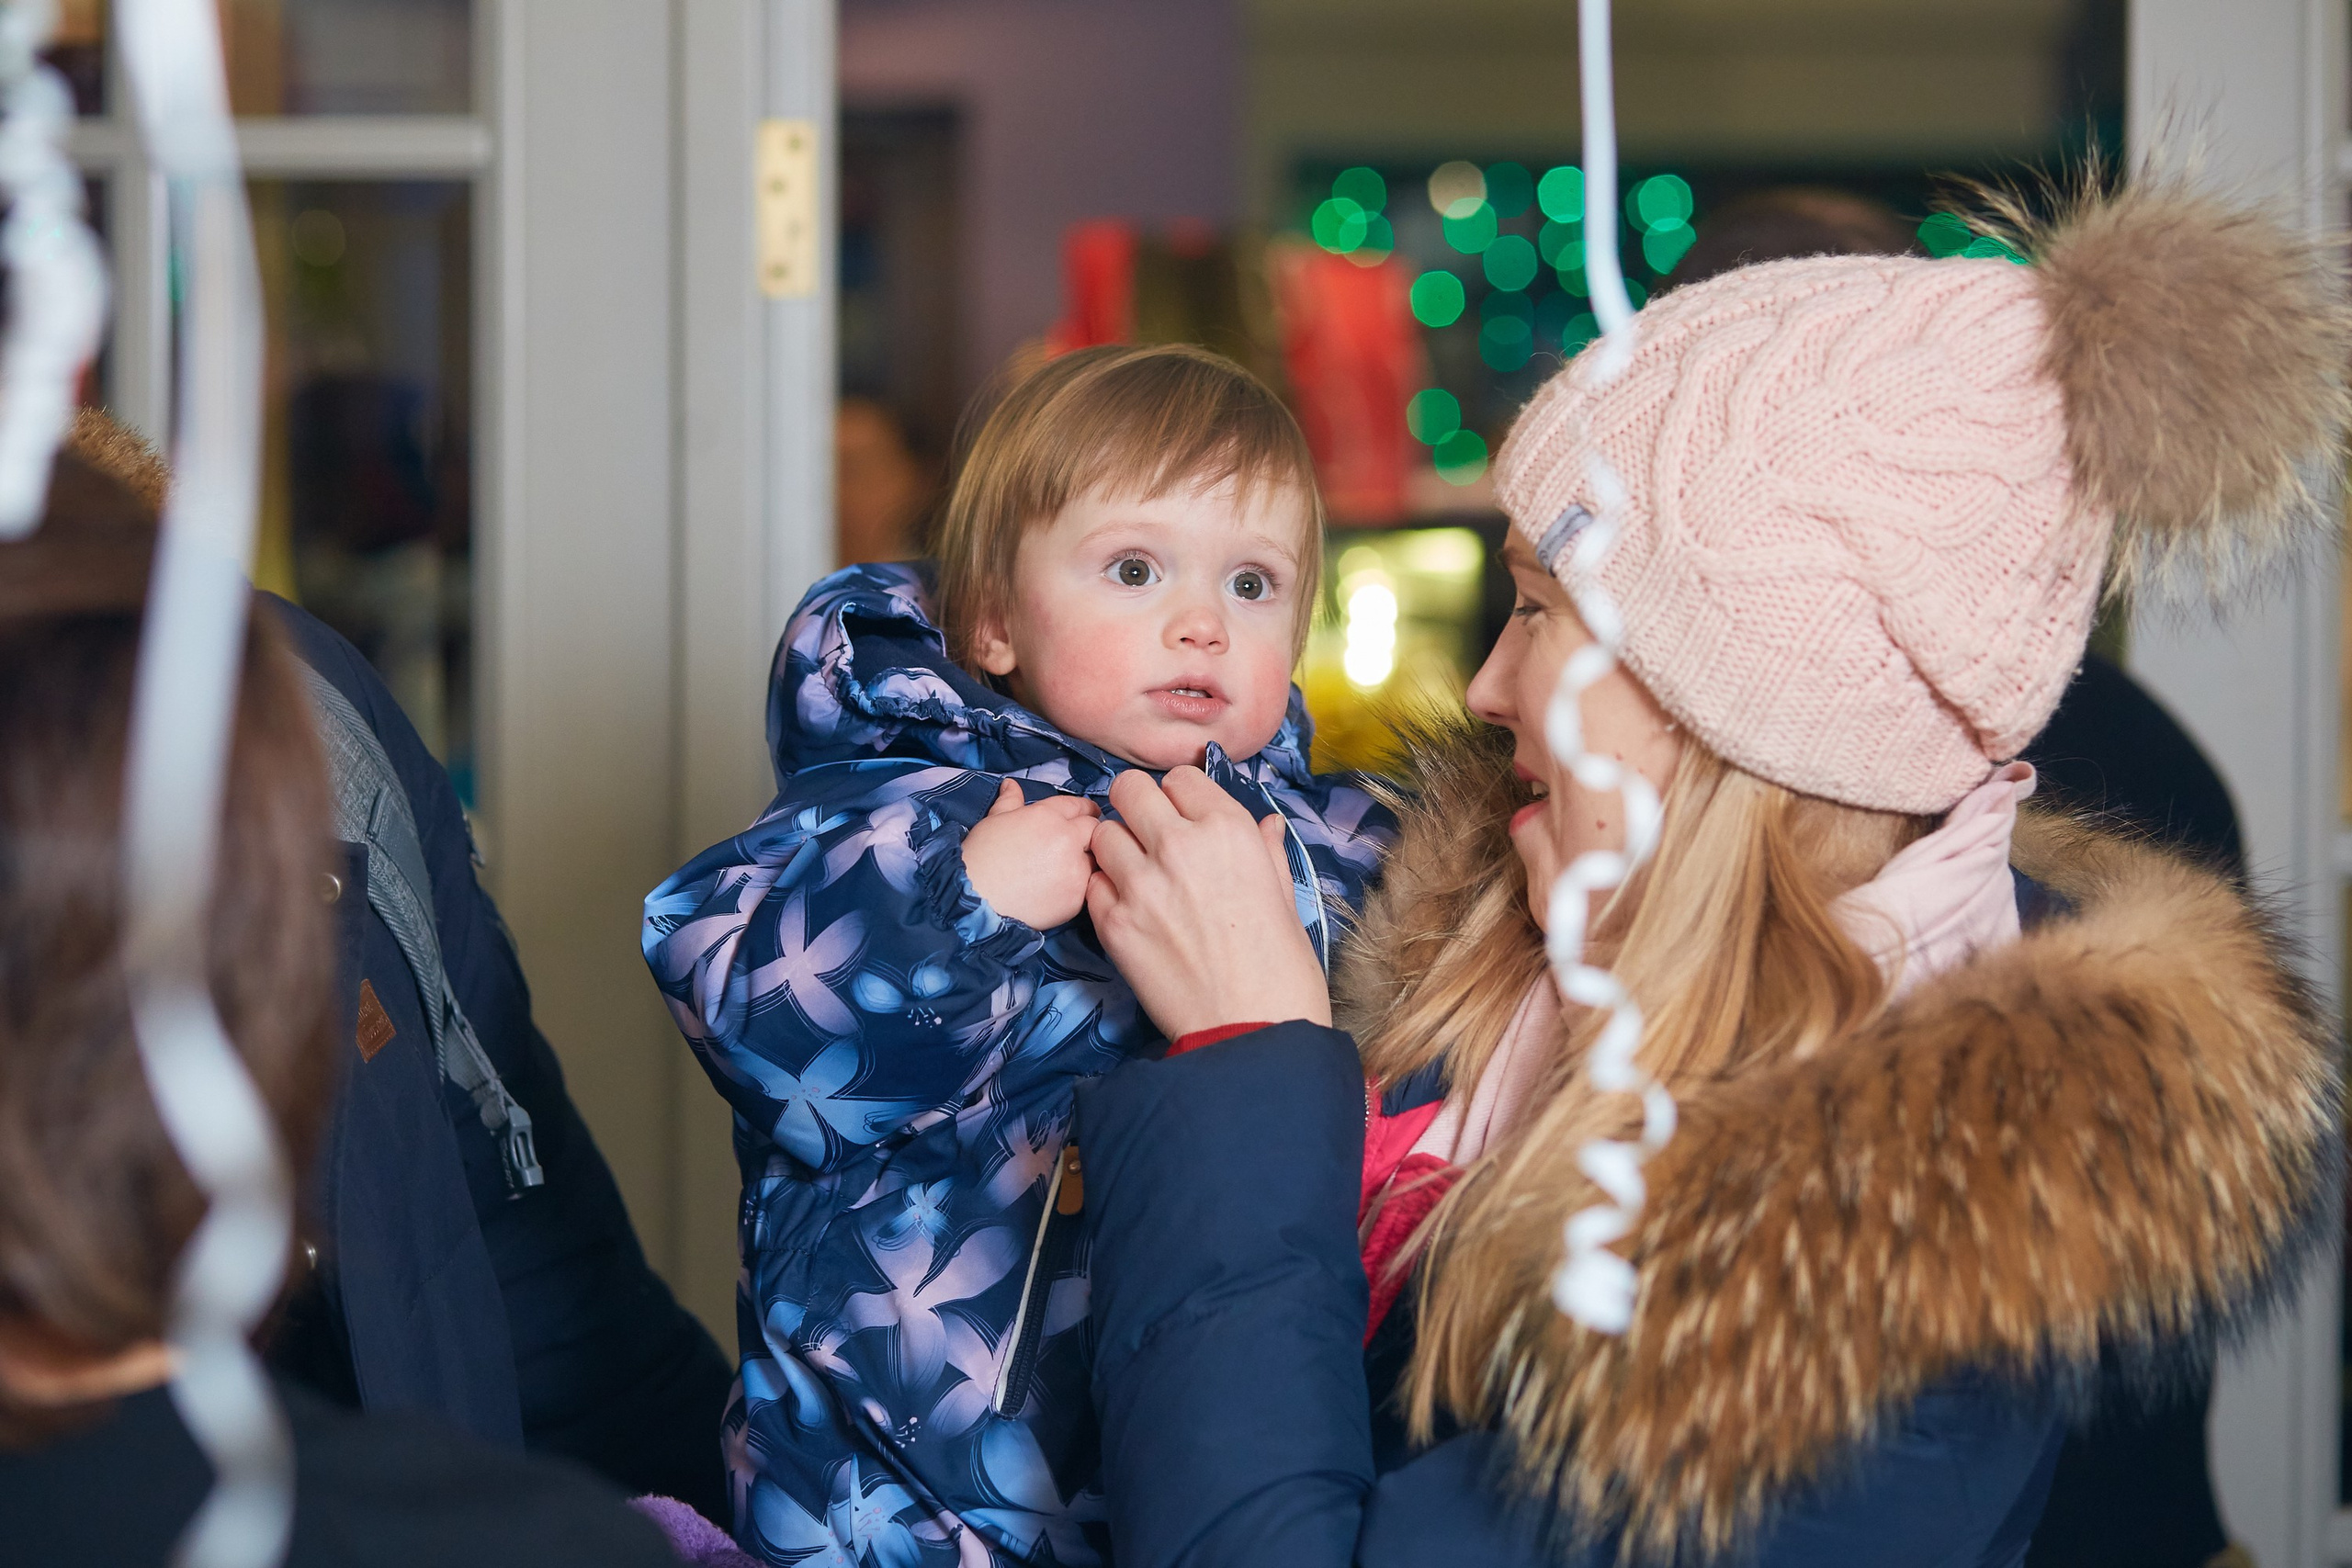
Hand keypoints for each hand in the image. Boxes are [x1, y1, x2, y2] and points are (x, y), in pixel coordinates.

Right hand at [962, 779, 1101, 929]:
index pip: (1079, 805)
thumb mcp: (993, 821)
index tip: (1087, 814)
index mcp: (1047, 816)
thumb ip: (1010, 801)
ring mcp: (1075, 869)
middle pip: (1095, 829)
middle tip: (1085, 840)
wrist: (974, 900)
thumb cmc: (979, 858)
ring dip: (1087, 861)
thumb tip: (1011, 785)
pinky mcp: (1076, 898)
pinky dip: (1079, 887)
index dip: (1084, 809)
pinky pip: (1088, 887)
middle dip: (1091, 832)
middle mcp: (1066, 838)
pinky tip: (1062, 890)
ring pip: (1096, 859)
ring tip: (1069, 869)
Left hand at [1086, 766, 1331, 1039]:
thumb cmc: (1281, 967)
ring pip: (1103, 833)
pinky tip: (1129, 910)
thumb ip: (1265, 851)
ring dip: (1116, 847)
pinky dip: (1105, 891)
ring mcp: (1140, 884)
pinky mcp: (1113, 923)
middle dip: (1136, 806)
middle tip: (1147, 833)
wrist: (1251, 1030)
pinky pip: (1092, 883)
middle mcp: (1179, 845)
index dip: (1180, 797)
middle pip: (1129, 789)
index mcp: (1228, 830)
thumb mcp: (1284, 897)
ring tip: (1135, 873)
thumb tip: (1266, 823)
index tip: (1183, 817)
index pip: (1181, 778)